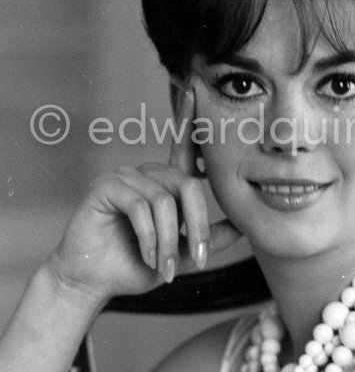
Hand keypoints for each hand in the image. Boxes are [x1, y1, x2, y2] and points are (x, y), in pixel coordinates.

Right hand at [45, 89, 241, 304]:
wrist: (93, 283)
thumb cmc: (134, 266)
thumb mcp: (181, 255)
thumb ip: (209, 238)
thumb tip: (243, 226)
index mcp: (164, 184)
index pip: (183, 148)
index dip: (189, 119)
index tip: (195, 89)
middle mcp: (146, 174)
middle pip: (188, 185)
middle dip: (197, 228)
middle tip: (198, 260)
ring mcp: (124, 177)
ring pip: (165, 202)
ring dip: (169, 241)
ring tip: (164, 267)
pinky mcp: (106, 187)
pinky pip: (141, 206)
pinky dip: (150, 237)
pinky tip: (148, 256)